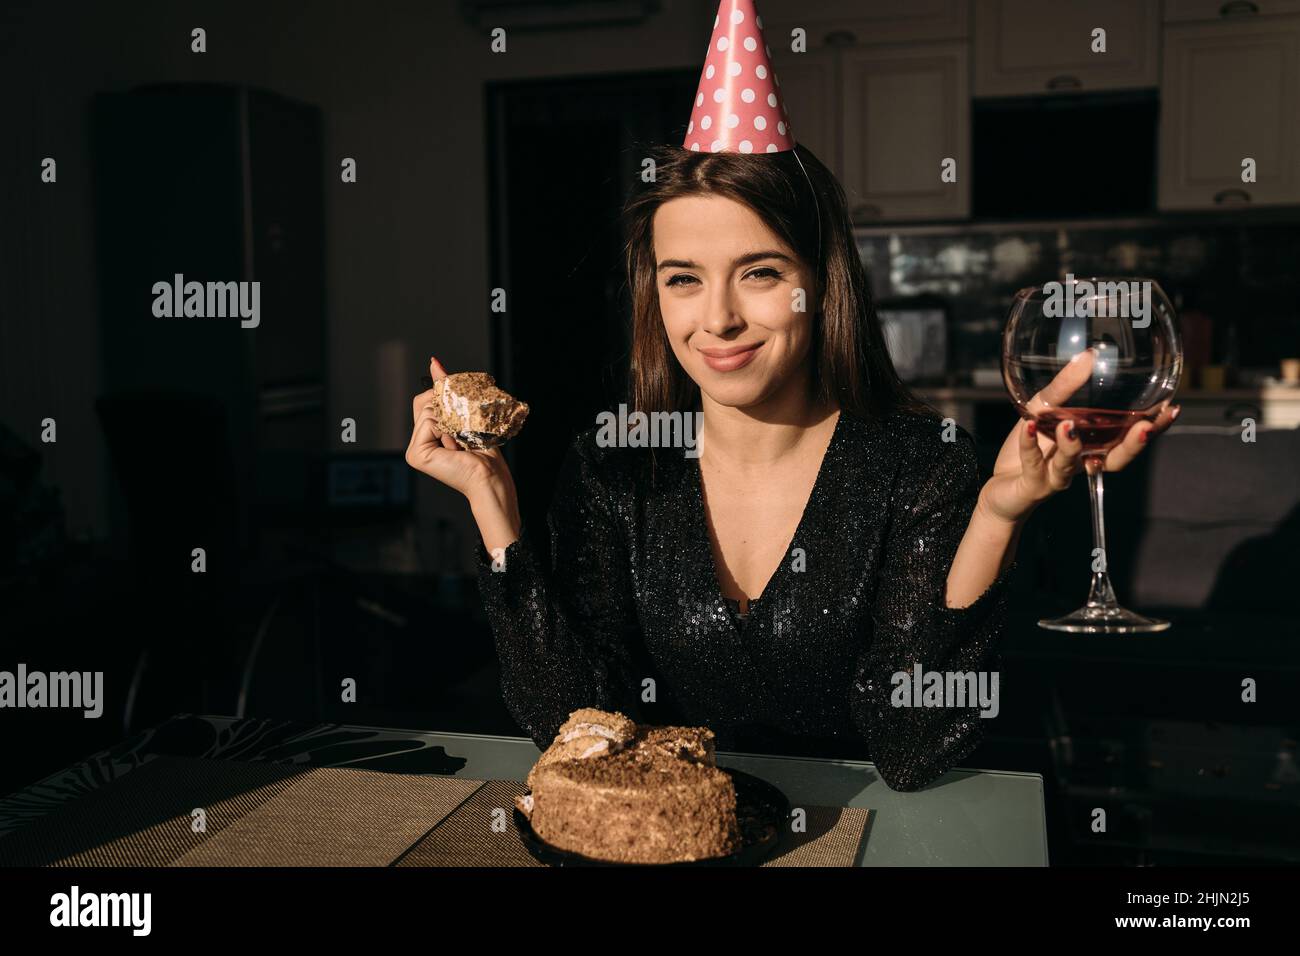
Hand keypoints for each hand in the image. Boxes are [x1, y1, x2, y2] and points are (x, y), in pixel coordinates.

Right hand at [406, 357, 521, 551]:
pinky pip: (428, 422)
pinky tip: (455, 446)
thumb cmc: (483, 449)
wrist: (490, 475)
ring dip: (451, 420)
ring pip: (427, 410)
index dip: (444, 398)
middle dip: (447, 407)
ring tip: (461, 441)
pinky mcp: (416, 455)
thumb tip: (433, 362)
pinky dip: (446, 429)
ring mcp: (414, 450)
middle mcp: (417, 442)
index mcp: (426, 434)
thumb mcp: (464, 411)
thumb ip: (446, 388)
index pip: (426, 399)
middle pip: (422, 401)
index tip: (462, 415)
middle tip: (463, 430)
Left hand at [978, 348, 1179, 525]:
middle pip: (1115, 459)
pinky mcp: (1033, 484)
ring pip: (1071, 465)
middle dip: (1133, 445)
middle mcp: (1082, 463)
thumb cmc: (1030, 444)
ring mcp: (1057, 476)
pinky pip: (1033, 465)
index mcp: (1093, 445)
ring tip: (1069, 425)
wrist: (1001, 484)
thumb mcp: (1043, 407)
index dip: (1153, 428)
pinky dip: (1029, 446)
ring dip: (1072, 447)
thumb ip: (1065, 386)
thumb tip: (1089, 355)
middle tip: (1146, 427)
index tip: (1172, 408)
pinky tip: (1027, 427)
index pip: (1129, 438)